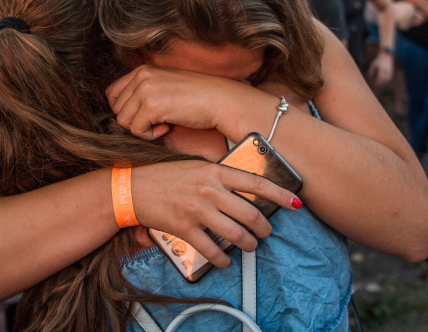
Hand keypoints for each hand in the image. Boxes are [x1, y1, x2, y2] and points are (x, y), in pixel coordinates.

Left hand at [106, 65, 234, 139]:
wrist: (220, 100)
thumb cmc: (195, 98)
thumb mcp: (164, 86)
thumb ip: (142, 92)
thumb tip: (120, 113)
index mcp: (142, 70)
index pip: (112, 93)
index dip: (124, 109)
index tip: (143, 115)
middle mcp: (141, 76)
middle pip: (117, 109)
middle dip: (134, 120)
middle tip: (157, 121)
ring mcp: (146, 90)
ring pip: (123, 120)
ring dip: (141, 129)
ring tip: (162, 124)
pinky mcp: (152, 106)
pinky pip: (136, 130)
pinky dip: (150, 135)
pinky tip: (167, 127)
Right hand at [132, 160, 301, 267]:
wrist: (133, 188)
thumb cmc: (164, 176)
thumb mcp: (195, 167)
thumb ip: (218, 176)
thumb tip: (243, 190)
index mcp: (214, 171)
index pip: (255, 182)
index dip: (279, 194)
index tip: (295, 203)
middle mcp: (209, 190)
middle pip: (250, 213)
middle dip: (264, 228)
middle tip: (265, 232)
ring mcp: (197, 211)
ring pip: (236, 234)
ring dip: (248, 244)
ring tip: (249, 245)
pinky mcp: (185, 229)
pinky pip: (213, 250)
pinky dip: (224, 259)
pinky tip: (226, 260)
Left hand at [367, 52, 393, 87]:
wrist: (387, 55)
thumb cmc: (379, 60)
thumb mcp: (373, 65)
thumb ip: (371, 71)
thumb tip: (369, 77)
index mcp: (382, 69)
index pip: (380, 77)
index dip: (378, 82)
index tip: (376, 85)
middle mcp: (386, 70)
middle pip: (384, 79)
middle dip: (381, 83)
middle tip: (378, 86)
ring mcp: (390, 70)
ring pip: (388, 78)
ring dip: (385, 82)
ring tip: (381, 85)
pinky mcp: (391, 70)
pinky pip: (390, 76)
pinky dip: (388, 80)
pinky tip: (385, 82)